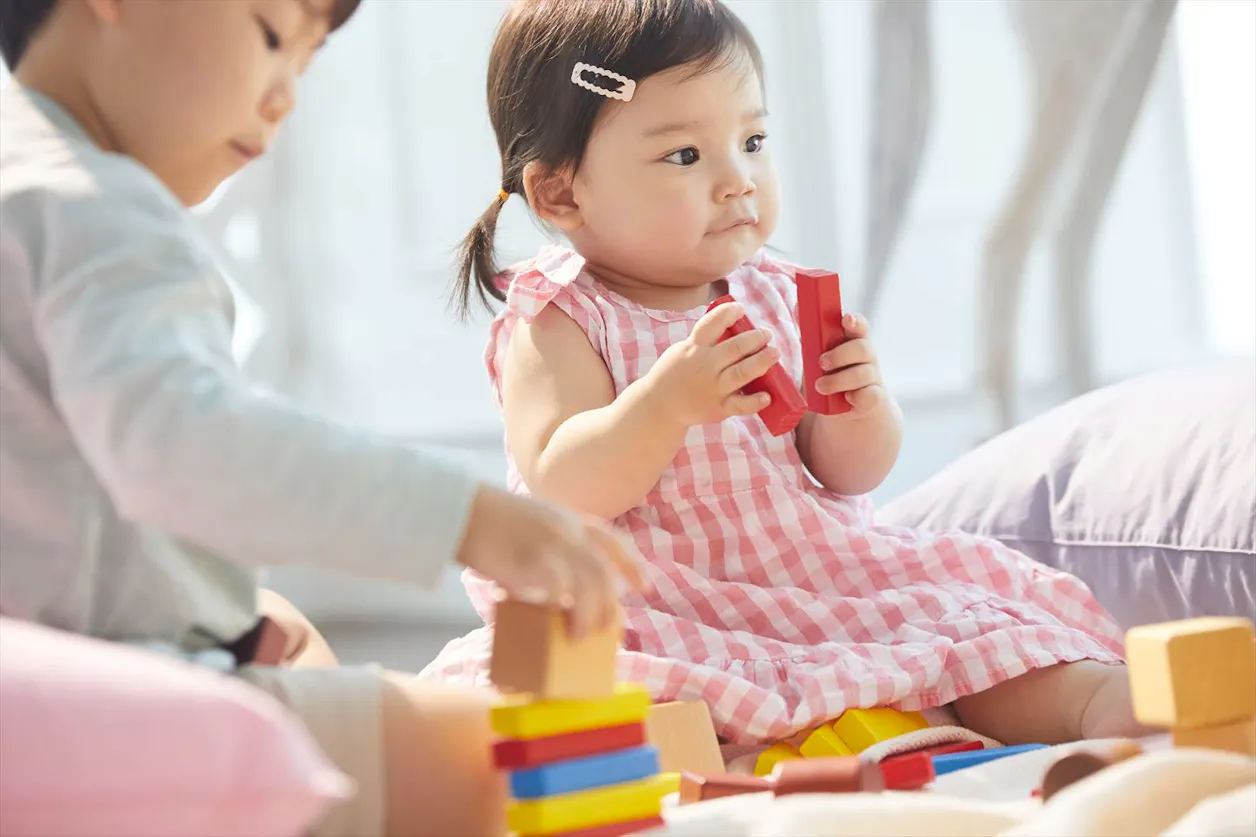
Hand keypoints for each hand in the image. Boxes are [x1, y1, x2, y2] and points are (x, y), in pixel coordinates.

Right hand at [456, 485, 650, 637]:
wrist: (458, 509)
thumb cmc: (487, 520)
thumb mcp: (531, 524)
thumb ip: (549, 551)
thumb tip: (553, 593)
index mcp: (570, 520)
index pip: (614, 543)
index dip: (633, 567)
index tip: (645, 589)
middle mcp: (568, 530)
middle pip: (603, 573)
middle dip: (610, 605)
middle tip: (609, 630)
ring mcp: (551, 543)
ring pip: (590, 583)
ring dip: (591, 613)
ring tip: (582, 635)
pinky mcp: (530, 559)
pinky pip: (559, 586)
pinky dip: (564, 605)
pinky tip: (559, 620)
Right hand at [642, 301, 781, 427]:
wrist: (659, 406)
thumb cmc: (676, 374)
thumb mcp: (682, 351)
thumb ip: (706, 341)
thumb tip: (736, 327)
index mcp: (694, 348)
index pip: (711, 324)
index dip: (728, 313)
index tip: (741, 309)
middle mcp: (705, 366)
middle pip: (734, 348)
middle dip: (755, 338)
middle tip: (766, 334)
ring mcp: (713, 388)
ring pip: (741, 373)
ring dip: (761, 361)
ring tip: (774, 352)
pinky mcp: (719, 408)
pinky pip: (739, 405)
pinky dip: (754, 401)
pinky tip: (766, 396)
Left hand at [815, 313, 887, 417]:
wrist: (845, 408)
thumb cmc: (830, 372)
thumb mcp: (818, 353)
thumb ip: (809, 332)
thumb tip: (797, 307)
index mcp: (853, 341)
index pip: (859, 326)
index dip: (854, 321)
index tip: (846, 319)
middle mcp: (866, 357)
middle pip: (862, 348)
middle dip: (841, 354)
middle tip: (821, 362)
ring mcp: (872, 378)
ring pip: (863, 374)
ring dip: (839, 380)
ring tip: (820, 386)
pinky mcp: (873, 398)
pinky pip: (871, 396)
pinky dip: (858, 397)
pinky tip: (846, 398)